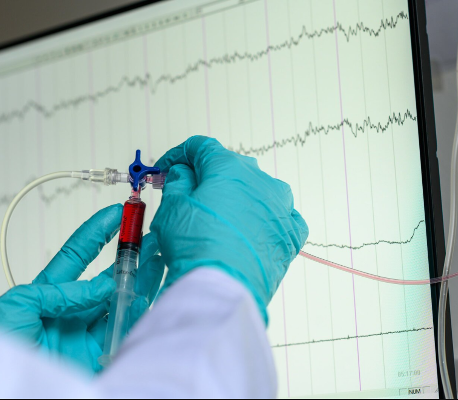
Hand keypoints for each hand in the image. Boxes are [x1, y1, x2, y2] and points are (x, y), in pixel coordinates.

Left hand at [0, 204, 164, 373]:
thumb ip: (61, 292)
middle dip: (128, 256)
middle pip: (105, 278)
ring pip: (120, 303)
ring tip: (159, 260)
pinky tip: (150, 296)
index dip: (97, 233)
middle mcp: (69, 313)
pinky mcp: (97, 359)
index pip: (76, 257)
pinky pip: (123, 333)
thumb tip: (102, 286)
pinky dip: (139, 315)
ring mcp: (84, 336)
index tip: (116, 213)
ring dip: (140, 281)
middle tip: (149, 237)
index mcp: (45, 296)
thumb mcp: (16, 305)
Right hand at [151, 136, 307, 323]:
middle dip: (206, 178)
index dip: (178, 155)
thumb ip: (178, 180)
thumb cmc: (197, 247)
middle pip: (229, 169)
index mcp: (229, 167)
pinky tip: (247, 233)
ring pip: (255, 193)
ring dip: (236, 199)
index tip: (167, 168)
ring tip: (217, 221)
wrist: (223, 288)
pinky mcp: (290, 233)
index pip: (201, 148)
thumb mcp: (173, 206)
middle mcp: (260, 181)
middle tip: (186, 195)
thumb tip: (184, 172)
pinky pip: (277, 218)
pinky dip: (261, 221)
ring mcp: (279, 207)